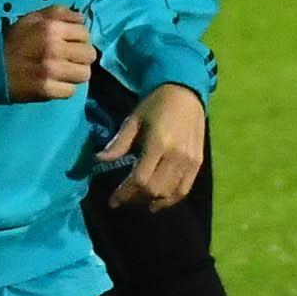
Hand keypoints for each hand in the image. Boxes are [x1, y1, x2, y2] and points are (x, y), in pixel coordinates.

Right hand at [1, 6, 96, 101]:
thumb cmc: (12, 42)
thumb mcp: (31, 18)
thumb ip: (58, 13)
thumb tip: (82, 19)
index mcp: (51, 27)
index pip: (85, 33)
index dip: (79, 39)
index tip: (70, 44)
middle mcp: (54, 47)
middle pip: (89, 54)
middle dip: (80, 57)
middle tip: (68, 60)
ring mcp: (51, 70)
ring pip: (84, 74)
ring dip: (75, 74)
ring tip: (63, 73)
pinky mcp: (47, 90)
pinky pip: (71, 91)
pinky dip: (63, 89)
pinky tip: (53, 84)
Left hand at [100, 85, 205, 210]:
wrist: (185, 94)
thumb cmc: (155, 106)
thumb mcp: (133, 121)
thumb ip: (119, 143)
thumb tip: (98, 159)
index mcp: (158, 144)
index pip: (140, 179)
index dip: (125, 193)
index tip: (112, 200)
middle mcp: (176, 155)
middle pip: (154, 189)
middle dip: (136, 198)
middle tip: (124, 198)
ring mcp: (190, 161)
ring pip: (169, 193)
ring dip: (152, 201)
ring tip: (139, 200)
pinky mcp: (198, 163)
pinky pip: (184, 189)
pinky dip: (170, 199)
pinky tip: (158, 201)